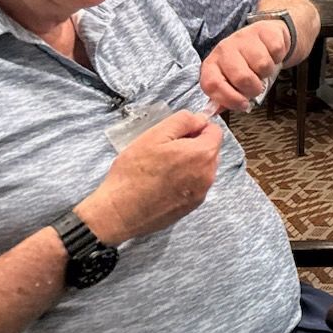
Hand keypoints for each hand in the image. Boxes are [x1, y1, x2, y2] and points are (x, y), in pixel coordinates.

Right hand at [74, 111, 222, 243]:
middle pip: (210, 150)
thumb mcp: (155, 135)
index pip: (214, 131)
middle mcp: (208, 175)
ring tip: (161, 169)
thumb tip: (201, 119)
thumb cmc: (134, 172)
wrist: (118, 213)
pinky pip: (195, 184)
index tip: (176, 135)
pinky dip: (184, 180)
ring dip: (188, 163)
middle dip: (193, 146)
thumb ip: (183, 121)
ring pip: (202, 168)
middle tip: (165, 151)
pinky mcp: (192, 207)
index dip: (195, 128)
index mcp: (203, 154)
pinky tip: (162, 183)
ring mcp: (201, 193)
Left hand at [200, 20, 288, 112]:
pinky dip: (277, 58)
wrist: (265, 37)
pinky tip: (271, 56)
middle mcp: (225, 49)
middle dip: (254, 88)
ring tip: (262, 70)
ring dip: (267, 73)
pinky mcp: (263, 31)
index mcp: (212, 64)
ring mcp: (243, 37)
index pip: (212, 85)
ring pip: (262, 66)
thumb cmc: (246, 63)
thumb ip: (223, 97)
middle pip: (242, 78)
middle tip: (256, 87)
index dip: (228, 99)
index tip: (243, 104)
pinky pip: (275, 52)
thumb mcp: (230, 80)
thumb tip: (215, 111)